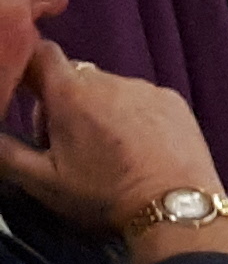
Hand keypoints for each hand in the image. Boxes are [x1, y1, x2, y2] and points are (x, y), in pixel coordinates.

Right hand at [0, 48, 227, 259]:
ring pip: (109, 89)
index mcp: (71, 93)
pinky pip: (142, 98)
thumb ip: (5, 153)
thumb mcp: (42, 180)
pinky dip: (133, 115)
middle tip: (66, 144)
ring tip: (106, 152)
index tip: (23, 91)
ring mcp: (146, 89)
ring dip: (99, 110)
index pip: (39, 53)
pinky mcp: (175, 102)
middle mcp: (109, 81)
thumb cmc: (105, 195)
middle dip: (62, 103)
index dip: (28, 67)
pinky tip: (138, 148)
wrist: (175, 211)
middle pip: (73, 78)